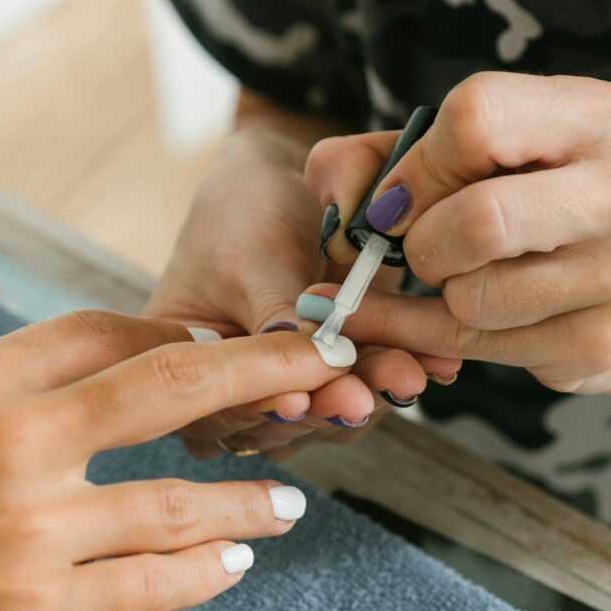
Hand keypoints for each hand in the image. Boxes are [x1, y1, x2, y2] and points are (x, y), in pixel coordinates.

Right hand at [0, 300, 343, 610]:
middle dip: (263, 368)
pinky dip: (204, 570)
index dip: (175, 332)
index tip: (221, 339)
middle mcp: (14, 439)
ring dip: (247, 495)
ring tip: (289, 501)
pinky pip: (150, 585)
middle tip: (320, 366)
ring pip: (179, 498)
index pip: (103, 331)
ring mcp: (31, 526)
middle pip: (173, 385)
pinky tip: (235, 564)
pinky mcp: (34, 610)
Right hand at [144, 124, 458, 456]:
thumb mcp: (251, 259)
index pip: (217, 407)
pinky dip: (396, 375)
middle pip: (278, 425)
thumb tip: (306, 374)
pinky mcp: (332, 382)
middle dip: (328, 405)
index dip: (258, 407)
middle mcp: (227, 396)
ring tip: (408, 371)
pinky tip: (430, 362)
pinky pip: (365, 392)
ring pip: (329, 418)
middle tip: (366, 392)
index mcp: (180, 370)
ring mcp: (283, 393)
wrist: (287, 185)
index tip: (298, 397)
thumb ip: (278, 321)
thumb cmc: (243, 212)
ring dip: (373, 394)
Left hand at [305, 72, 610, 396]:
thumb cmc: (537, 202)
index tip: (400, 197)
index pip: (477, 119)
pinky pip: (477, 345)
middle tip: (418, 247)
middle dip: (421, 241)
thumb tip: (338, 204)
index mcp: (600, 115)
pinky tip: (419, 320)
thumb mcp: (476, 154)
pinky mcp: (603, 343)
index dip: (416, 165)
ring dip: (438, 291)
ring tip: (458, 275)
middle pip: (480, 218)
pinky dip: (423, 334)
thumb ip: (382, 156)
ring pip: (474, 294)